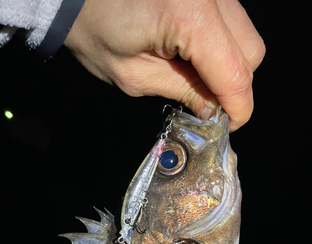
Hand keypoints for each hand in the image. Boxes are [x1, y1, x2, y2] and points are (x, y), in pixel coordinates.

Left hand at [65, 0, 264, 131]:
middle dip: (234, 86)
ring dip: (228, 64)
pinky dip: (220, 45)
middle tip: (207, 105)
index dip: (237, 107)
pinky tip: (193, 56)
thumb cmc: (94, 28)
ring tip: (195, 78)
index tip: (227, 126)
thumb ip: (181, 91)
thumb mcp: (134, 75)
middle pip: (250, 52)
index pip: (235, 73)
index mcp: (190, 14)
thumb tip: (212, 108)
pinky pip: (230, 21)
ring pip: (245, 35)